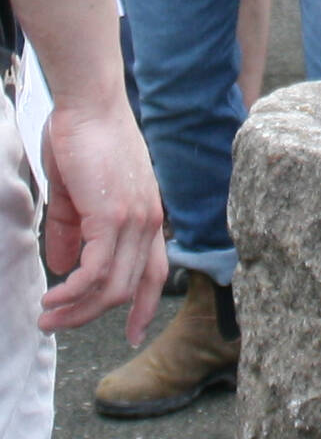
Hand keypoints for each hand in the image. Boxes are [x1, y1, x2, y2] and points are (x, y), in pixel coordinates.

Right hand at [39, 97, 165, 344]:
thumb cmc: (82, 138)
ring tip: (47, 315)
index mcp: (147, 215)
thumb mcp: (77, 194)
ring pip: (111, 287)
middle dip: (89, 314)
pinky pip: (95, 272)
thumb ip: (72, 230)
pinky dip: (73, 291)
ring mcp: (135, 220)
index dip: (143, 306)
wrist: (88, 103)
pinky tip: (53, 294)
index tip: (132, 334)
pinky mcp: (114, 217)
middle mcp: (149, 222)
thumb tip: (64, 265)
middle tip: (54, 323)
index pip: (154, 271)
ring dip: (77, 309)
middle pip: (127, 288)